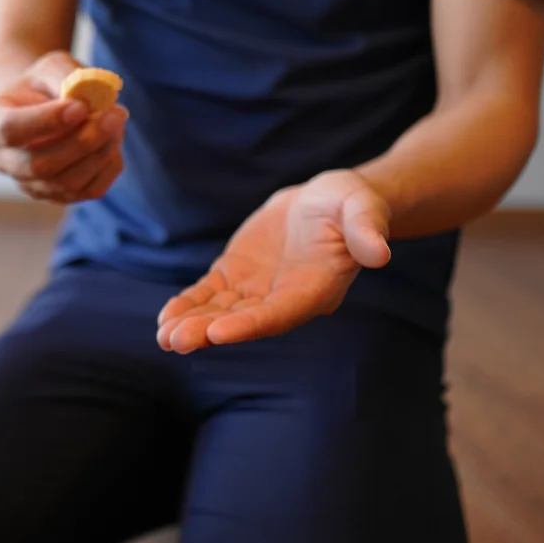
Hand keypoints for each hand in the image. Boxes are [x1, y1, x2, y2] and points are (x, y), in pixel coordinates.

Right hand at [0, 51, 128, 203]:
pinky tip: (113, 142)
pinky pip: (88, 191)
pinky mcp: (55, 195)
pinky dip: (108, 166)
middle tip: (114, 115)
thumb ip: (67, 77)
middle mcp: (3, 159)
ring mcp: (27, 183)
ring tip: (117, 120)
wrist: (40, 106)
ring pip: (67, 182)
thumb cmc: (43, 84)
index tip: (80, 107)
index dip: (46, 121)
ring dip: (101, 152)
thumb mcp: (51, 67)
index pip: (10, 130)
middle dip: (82, 142)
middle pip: (39, 165)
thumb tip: (93, 100)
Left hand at [155, 170, 392, 353]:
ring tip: (163, 336)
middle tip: (176, 341)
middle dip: (209, 331)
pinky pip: (210, 294)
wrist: (328, 201)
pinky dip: (189, 303)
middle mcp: (283, 297)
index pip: (279, 313)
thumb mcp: (362, 208)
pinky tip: (166, 317)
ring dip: (192, 323)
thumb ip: (367, 229)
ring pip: (221, 311)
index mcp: (315, 288)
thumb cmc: (351, 204)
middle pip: (243, 320)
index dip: (248, 324)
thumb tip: (380, 253)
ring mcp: (258, 288)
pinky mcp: (238, 274)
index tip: (217, 333)